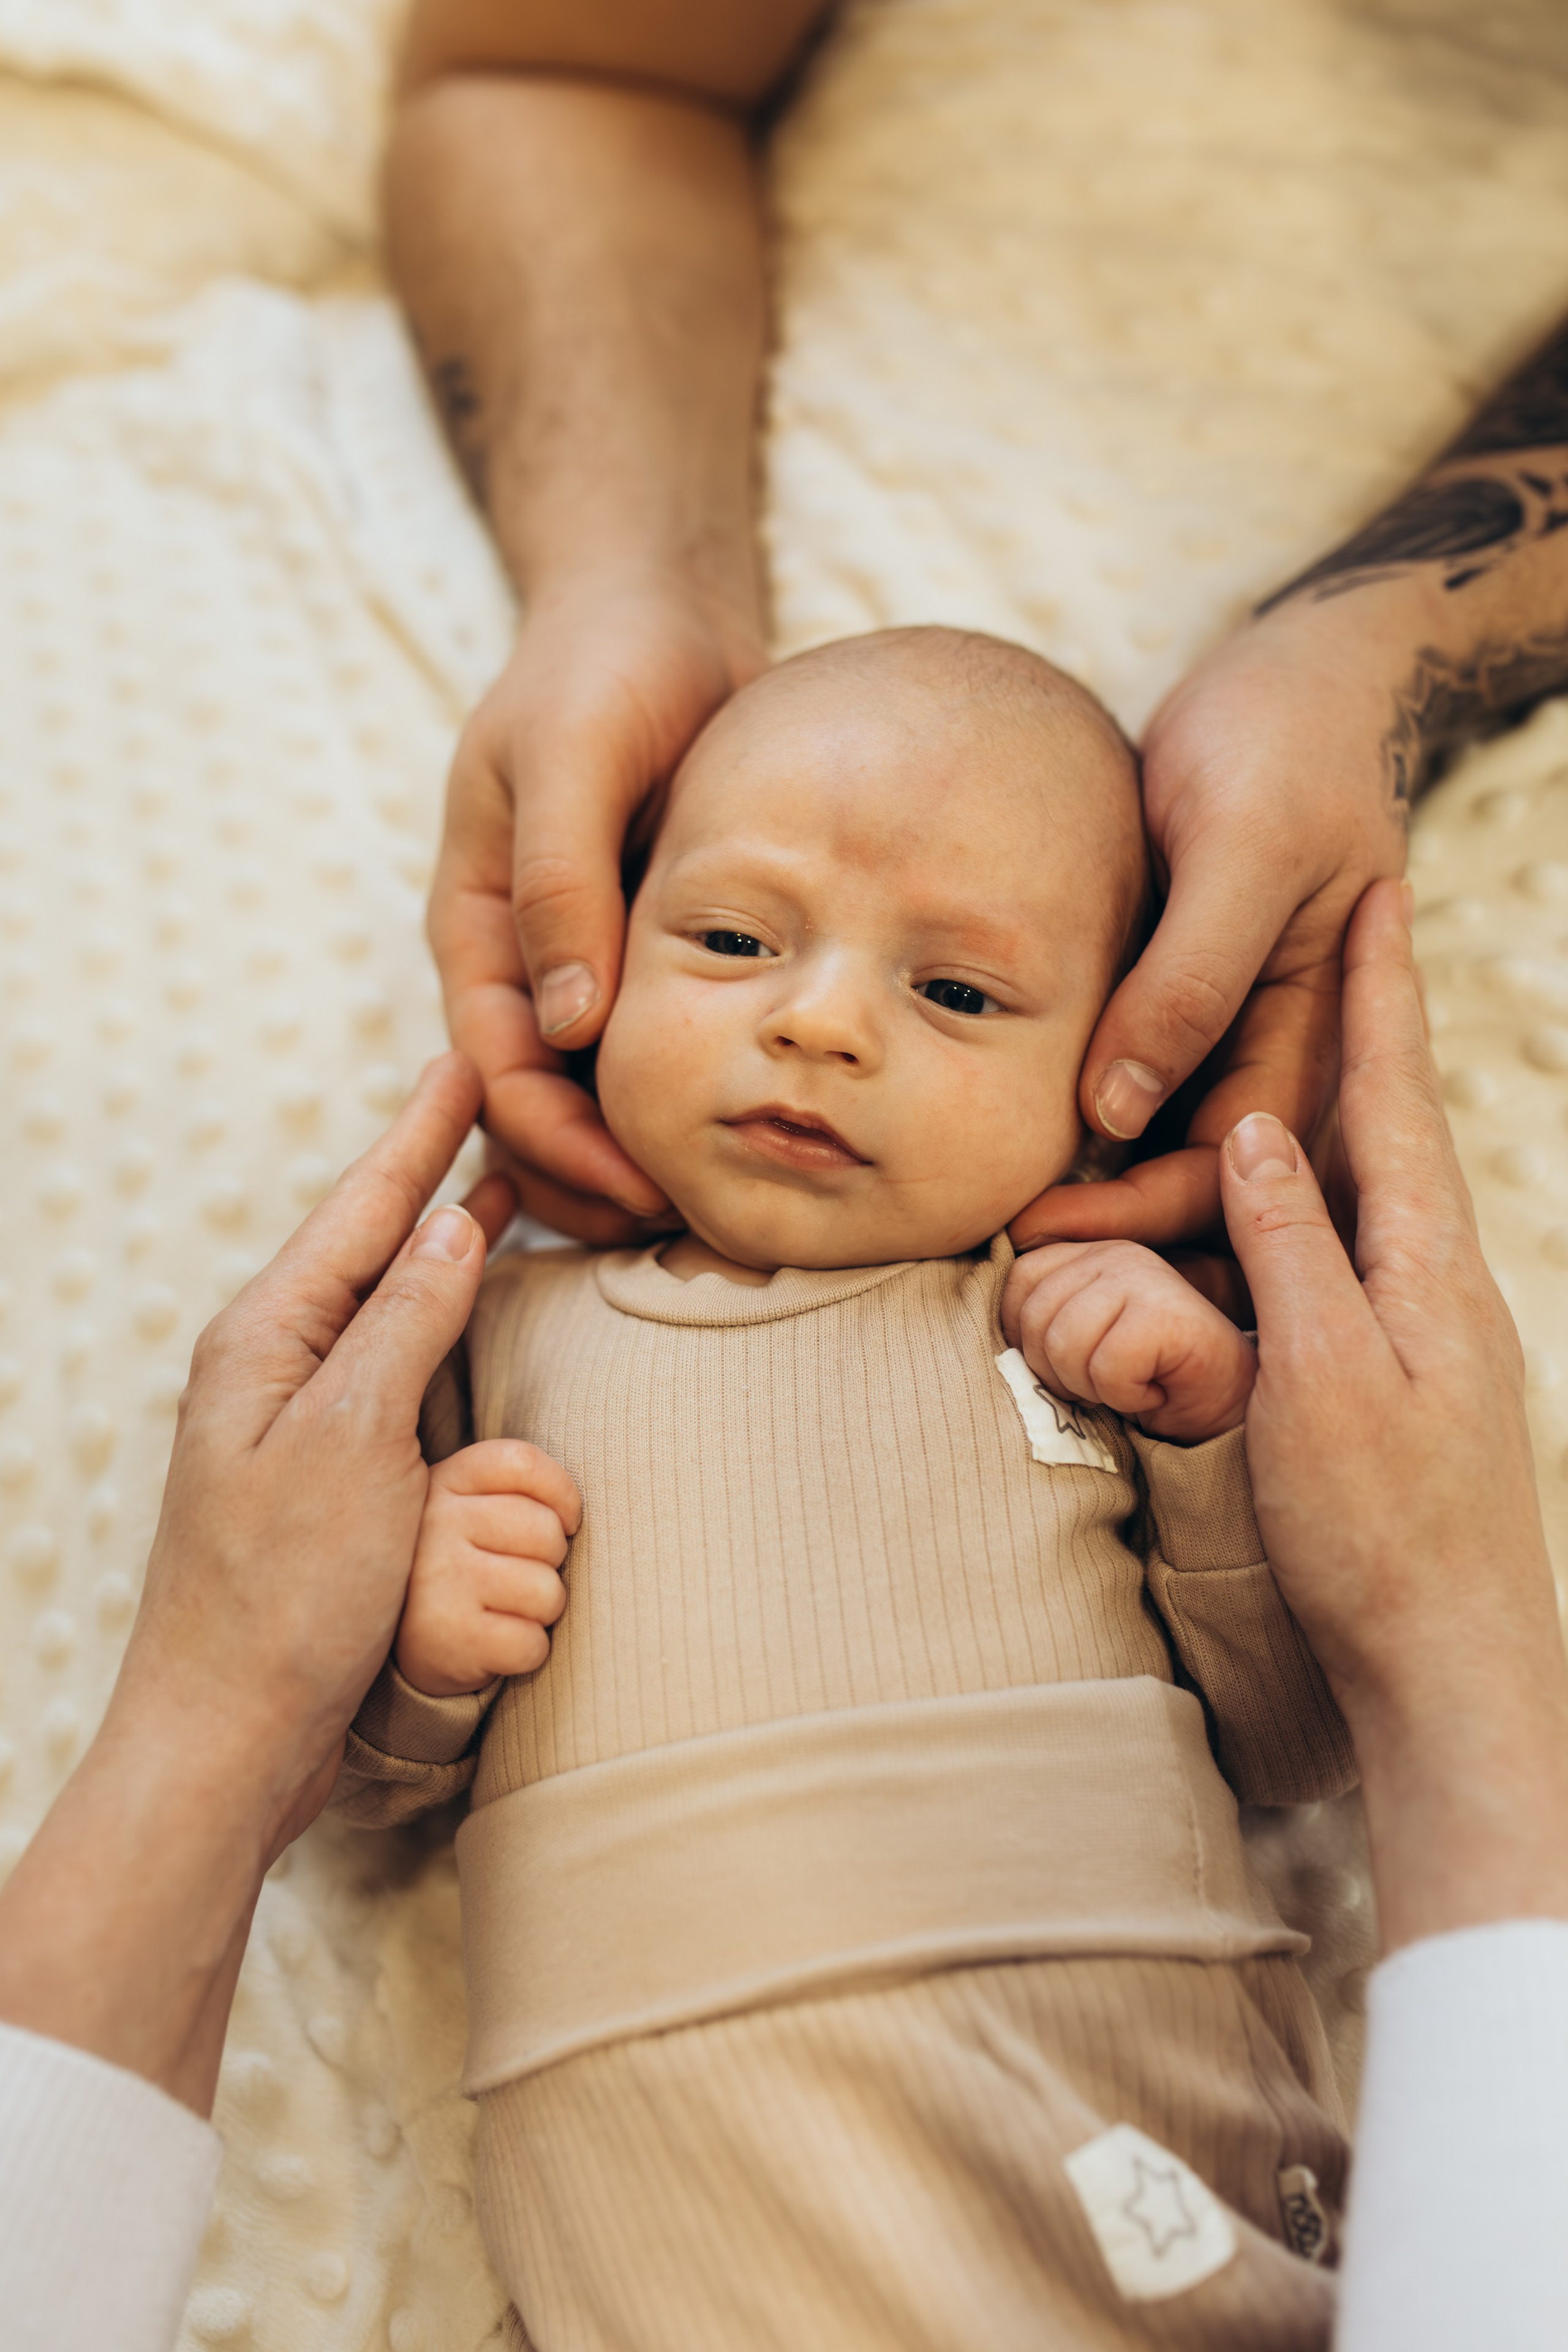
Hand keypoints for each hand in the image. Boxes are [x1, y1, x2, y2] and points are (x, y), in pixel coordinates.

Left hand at [0, 1053, 515, 2105]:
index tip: (461, 1062)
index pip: (360, 1213)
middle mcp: (271, 1368)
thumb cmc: (282, 1598)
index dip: (419, 1136)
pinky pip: (385, 1364)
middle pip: (363, 1244)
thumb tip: (449, 1228)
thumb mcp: (352, 1444)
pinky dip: (431, 1318)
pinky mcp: (317, 1474)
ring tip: (487, 1185)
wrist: (228, 1734)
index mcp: (265, 1342)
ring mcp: (291, 1421)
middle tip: (483, 1102)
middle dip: (426, 1171)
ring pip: (377, 1302)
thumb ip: (401, 1329)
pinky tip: (457, 1312)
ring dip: (433, 1241)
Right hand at [395, 1440, 579, 1695]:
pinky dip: (528, 1651)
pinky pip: (531, 1644)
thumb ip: (512, 1489)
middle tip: (519, 1577)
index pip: (522, 1463)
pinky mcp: (450, 1637)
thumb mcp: (464, 1507)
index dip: (561, 1494)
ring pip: (546, 1591)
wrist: (391, 1641)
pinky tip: (495, 1645)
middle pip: (545, 1530)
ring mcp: (440, 1582)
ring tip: (505, 1610)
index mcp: (443, 1482)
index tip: (562, 1521)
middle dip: (551, 1561)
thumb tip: (573, 1517)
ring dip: (541, 1610)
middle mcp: (435, 1525)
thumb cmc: (453, 1563)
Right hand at [430, 564, 765, 1239]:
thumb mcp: (570, 755)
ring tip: (732, 1209)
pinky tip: (765, 1134)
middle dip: (599, 1180)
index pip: (495, 1072)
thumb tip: (566, 1025)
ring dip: (649, 1158)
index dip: (555, 1142)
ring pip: (602, 1097)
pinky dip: (699, 1101)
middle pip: (540, 1111)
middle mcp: (528, 964)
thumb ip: (560, 880)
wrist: (662, 609)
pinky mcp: (659, 953)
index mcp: (477, 928)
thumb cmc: (602, 667)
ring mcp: (592, 964)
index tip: (636, 1186)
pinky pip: (668, 1050)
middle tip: (694, 1227)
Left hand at [1002, 1238, 1256, 1442]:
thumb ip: (1038, 1314)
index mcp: (1089, 1250)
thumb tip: (989, 1316)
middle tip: (1108, 1379)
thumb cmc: (1143, 1386)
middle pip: (1033, 1317)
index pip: (1016, 1283)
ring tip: (1131, 1383)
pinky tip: (1154, 1389)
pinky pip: (1105, 1366)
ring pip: (1063, 1343)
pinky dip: (1124, 1395)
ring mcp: (1147, 1276)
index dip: (1032, 1339)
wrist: (1222, 1420)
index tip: (1079, 1361)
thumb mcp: (1076, 1342)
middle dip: (1061, 1369)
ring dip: (1093, 1386)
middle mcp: (1119, 1251)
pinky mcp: (1170, 1313)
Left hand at [1011, 597, 1410, 1250]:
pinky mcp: (1187, 994)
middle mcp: (1280, 1044)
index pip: (1232, 1163)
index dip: (1139, 1210)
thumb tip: (1117, 1114)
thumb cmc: (1281, 741)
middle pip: (1200, 1177)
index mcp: (1321, 1028)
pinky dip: (1084, 1112)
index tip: (1037, 1228)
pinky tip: (1012, 1125)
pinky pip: (1138, 1078)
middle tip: (1003, 1245)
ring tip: (995, 1205)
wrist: (1300, 676)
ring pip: (1163, 1140)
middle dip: (1112, 1223)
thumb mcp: (1242, 847)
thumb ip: (1190, 980)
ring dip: (1093, 1182)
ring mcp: (1234, 1023)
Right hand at [1219, 880, 1567, 1948]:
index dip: (1379, 993)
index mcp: (1424, 1265)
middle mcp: (1437, 1282)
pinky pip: (1355, 1251)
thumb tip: (1254, 1129)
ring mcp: (1426, 1331)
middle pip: (1393, 1124)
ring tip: (1314, 1036)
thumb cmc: (1380, 1532)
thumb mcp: (1318, 1377)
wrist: (1451, 1666)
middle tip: (1351, 925)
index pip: (1392, 1096)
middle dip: (1368, 1023)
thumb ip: (1291, 1247)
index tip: (1372, 888)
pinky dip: (1322, 1198)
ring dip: (1341, 1107)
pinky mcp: (1401, 1378)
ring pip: (1374, 1188)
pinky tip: (1307, 1203)